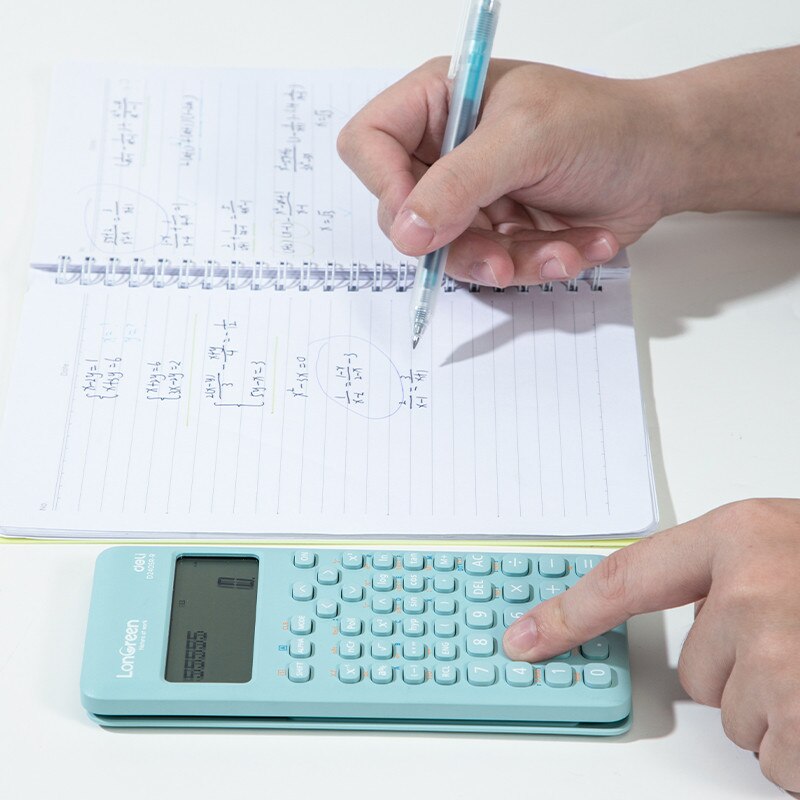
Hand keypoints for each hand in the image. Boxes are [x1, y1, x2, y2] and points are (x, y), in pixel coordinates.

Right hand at [337, 58, 685, 285]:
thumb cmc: (604, 126)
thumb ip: (458, 184)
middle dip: (460, 243)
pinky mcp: (497, 231)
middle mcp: (446, 150)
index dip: (385, 187)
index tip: (423, 223)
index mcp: (440, 102)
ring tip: (558, 251)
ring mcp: (471, 195)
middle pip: (405, 214)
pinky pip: (490, 266)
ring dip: (506, 261)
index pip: (369, 143)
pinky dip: (533, 266)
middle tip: (501, 256)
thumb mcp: (527, 141)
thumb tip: (405, 232)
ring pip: (448, 252)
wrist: (663, 161)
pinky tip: (575, 246)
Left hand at [503, 499, 799, 792]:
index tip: (523, 641)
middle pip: (694, 669)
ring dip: (781, 710)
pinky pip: (776, 758)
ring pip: (737, 716)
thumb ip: (729, 572)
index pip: (626, 577)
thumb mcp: (790, 547)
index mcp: (742, 534)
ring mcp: (784, 657)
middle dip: (744, 671)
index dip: (568, 614)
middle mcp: (752, 590)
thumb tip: (679, 621)